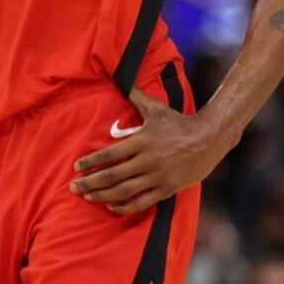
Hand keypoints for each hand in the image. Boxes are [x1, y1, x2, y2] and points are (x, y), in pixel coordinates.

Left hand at [70, 88, 222, 213]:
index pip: (109, 154)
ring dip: (103, 196)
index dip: (90, 162)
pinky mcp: (166, 189)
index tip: (76, 167)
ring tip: (88, 197)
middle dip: (90, 183)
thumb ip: (135, 95)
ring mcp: (157, 177)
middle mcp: (147, 161)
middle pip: (112, 176)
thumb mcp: (156, 108)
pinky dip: (125, 207)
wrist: (209, 139)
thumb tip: (120, 76)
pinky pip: (142, 202)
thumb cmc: (179, 122)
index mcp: (141, 141)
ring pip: (124, 192)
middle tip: (73, 187)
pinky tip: (112, 207)